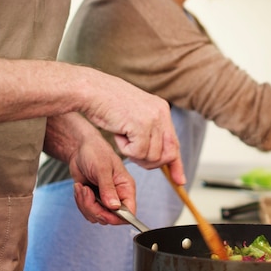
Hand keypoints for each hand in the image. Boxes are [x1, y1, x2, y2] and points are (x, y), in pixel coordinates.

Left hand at [44, 112, 136, 224]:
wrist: (80, 149)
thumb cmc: (96, 152)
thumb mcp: (102, 168)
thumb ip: (108, 188)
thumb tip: (114, 207)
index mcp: (126, 187)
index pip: (129, 212)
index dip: (117, 217)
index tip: (103, 212)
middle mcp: (117, 196)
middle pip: (110, 218)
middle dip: (94, 209)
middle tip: (86, 192)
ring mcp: (105, 199)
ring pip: (97, 216)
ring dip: (85, 204)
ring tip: (82, 187)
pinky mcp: (93, 200)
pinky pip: (87, 211)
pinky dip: (80, 202)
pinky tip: (80, 187)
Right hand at [78, 69, 185, 184]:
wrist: (91, 90)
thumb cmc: (106, 102)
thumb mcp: (134, 115)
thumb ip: (149, 131)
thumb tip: (161, 156)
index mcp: (161, 108)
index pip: (174, 142)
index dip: (176, 163)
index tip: (180, 180)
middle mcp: (161, 112)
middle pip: (168, 153)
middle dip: (151, 162)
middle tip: (132, 153)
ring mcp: (153, 119)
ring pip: (152, 156)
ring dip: (133, 153)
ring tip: (121, 135)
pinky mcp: (142, 125)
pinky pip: (138, 153)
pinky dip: (125, 149)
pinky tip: (118, 133)